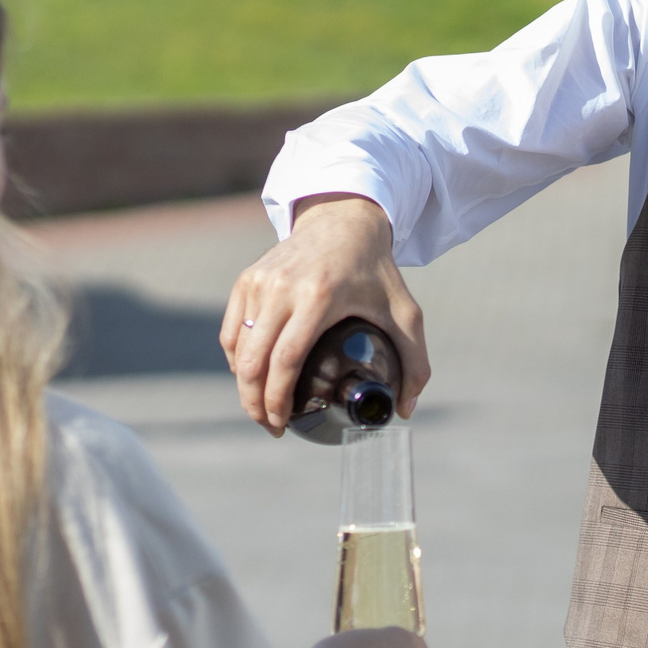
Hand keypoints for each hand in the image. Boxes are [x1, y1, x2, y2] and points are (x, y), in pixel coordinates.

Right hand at [221, 193, 431, 434]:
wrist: (344, 221)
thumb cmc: (377, 271)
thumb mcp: (406, 313)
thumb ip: (415, 362)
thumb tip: (404, 409)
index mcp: (319, 296)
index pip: (287, 359)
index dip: (278, 398)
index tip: (283, 423)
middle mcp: (282, 287)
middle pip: (254, 360)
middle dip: (255, 402)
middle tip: (271, 426)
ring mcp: (260, 281)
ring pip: (238, 348)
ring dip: (244, 386)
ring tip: (261, 408)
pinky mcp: (247, 279)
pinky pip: (233, 331)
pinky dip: (237, 360)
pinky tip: (251, 378)